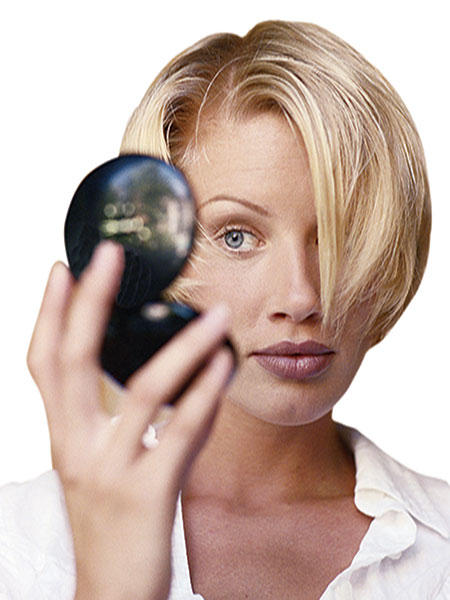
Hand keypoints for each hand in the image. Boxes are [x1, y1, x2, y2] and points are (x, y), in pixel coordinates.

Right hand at [27, 241, 233, 599]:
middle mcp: (77, 448)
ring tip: (213, 312)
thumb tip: (156, 369)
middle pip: (74, 361)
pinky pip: (180, 433)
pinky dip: (205, 393)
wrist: (110, 599)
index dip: (50, 314)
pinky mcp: (148, 494)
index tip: (62, 268)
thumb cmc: (112, 524)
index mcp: (64, 437)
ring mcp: (110, 471)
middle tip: (108, 254)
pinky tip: (225, 363)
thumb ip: (116, 419)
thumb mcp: (98, 466)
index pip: (44, 363)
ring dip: (181, 345)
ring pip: (142, 391)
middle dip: (89, 303)